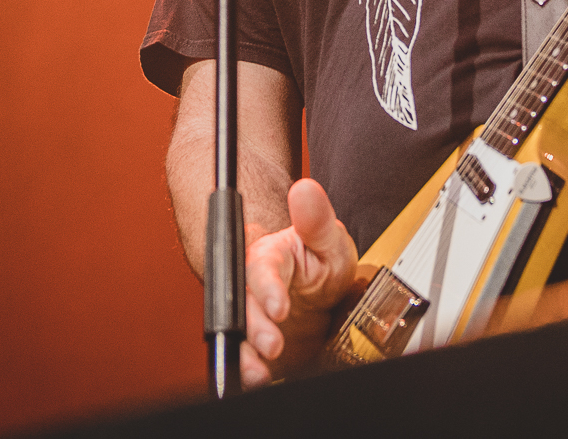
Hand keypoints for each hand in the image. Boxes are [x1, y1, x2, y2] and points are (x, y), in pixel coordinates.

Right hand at [241, 178, 357, 385]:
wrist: (315, 290)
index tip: (278, 306)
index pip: (262, 266)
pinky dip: (249, 369)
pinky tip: (260, 377)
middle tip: (273, 345)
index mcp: (269, 256)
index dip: (267, 287)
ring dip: (246, 354)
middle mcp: (252, 285)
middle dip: (255, 328)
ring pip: (238, 332)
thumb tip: (305, 189)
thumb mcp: (328, 238)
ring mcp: (252, 313)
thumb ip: (316, 219)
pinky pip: (244, 355)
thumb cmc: (319, 260)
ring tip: (260, 372)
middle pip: (243, 304)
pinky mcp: (254, 341)